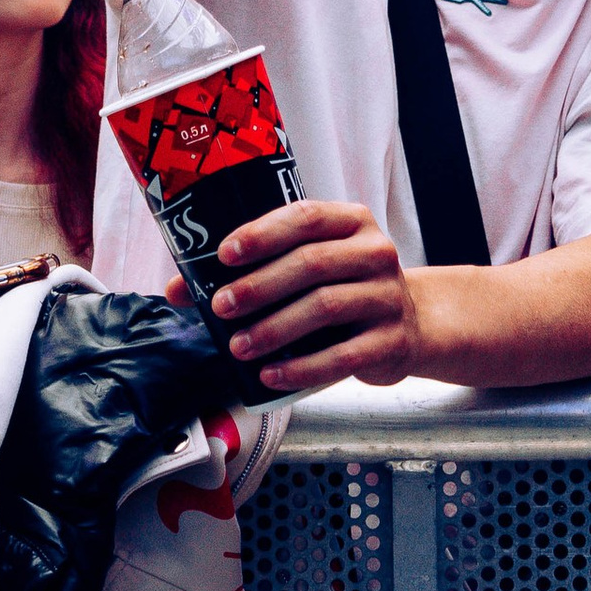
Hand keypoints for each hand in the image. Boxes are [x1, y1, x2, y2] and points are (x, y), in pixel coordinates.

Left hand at [204, 196, 416, 392]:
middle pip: (311, 263)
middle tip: (221, 305)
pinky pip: (342, 356)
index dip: (263, 233)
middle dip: (259, 286)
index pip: (305, 216)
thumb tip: (180, 288)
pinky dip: (301, 367)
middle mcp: (375, 252)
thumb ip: (254, 268)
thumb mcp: (310, 265)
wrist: (411, 325)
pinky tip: (270, 374)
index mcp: (351, 221)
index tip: (224, 254)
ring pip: (325, 307)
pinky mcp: (391, 341)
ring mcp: (387, 296)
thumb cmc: (344, 287)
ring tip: (238, 345)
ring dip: (274, 328)